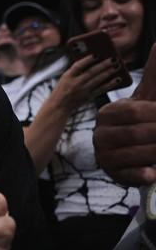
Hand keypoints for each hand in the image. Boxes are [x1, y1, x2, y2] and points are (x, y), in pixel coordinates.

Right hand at [52, 54, 123, 112]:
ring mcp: (82, 91)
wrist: (58, 106)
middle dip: (103, 65)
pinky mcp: (88, 97)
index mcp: (67, 76)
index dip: (87, 60)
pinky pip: (101, 89)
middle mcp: (75, 83)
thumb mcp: (65, 78)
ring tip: (118, 66)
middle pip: (91, 72)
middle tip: (114, 59)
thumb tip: (93, 61)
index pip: (78, 66)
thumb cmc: (62, 90)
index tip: (96, 54)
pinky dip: (110, 84)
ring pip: (98, 80)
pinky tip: (118, 79)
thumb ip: (76, 71)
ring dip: (109, 72)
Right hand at [94, 42, 155, 185]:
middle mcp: (100, 134)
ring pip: (138, 153)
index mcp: (107, 113)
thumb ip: (153, 75)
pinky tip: (153, 173)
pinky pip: (130, 175)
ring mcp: (105, 156)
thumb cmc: (147, 122)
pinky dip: (143, 174)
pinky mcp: (114, 174)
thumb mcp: (149, 98)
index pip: (133, 111)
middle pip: (137, 133)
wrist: (142, 152)